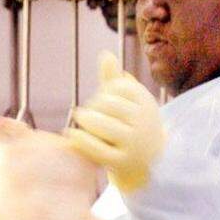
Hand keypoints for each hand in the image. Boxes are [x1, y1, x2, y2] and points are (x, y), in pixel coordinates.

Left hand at [67, 51, 165, 191]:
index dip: (103, 93)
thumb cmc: (133, 126)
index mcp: (146, 102)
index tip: (102, 104)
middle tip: (88, 115)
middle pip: (107, 104)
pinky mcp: (122, 162)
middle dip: (93, 107)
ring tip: (80, 120)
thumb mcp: (129, 103)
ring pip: (100, 124)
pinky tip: (71, 133)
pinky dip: (80, 139)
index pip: (116, 87)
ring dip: (85, 121)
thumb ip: (114, 79)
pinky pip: (96, 147)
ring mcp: (134, 143)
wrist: (148, 166)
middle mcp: (144, 121)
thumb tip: (105, 54)